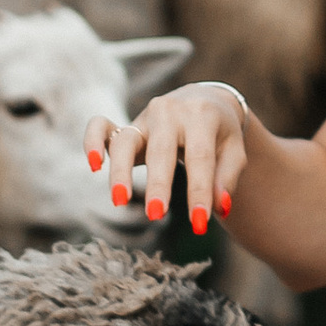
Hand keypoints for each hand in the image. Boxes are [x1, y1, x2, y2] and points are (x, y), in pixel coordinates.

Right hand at [84, 80, 248, 237]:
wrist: (204, 101)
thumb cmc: (220, 134)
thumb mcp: (234, 151)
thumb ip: (227, 178)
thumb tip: (220, 207)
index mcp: (202, 116)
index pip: (200, 158)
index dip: (199, 192)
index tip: (199, 224)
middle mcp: (169, 112)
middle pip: (161, 150)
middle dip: (158, 184)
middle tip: (156, 215)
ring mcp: (145, 117)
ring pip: (125, 141)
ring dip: (120, 171)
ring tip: (120, 201)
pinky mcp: (127, 124)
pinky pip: (101, 126)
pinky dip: (92, 141)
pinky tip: (93, 165)